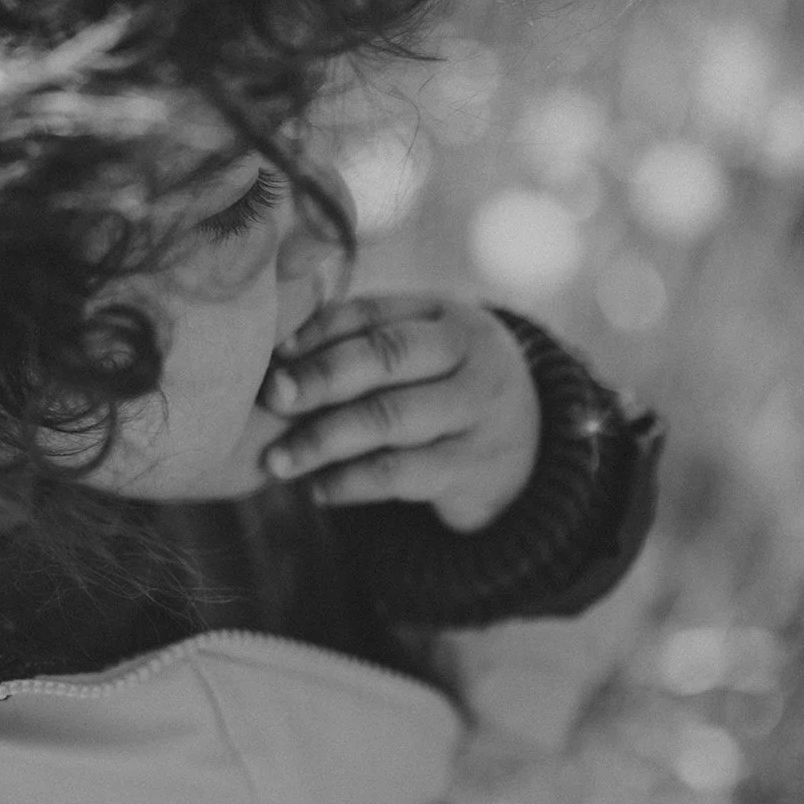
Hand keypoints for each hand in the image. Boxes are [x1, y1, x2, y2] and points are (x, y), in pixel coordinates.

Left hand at [258, 296, 540, 533]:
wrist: (532, 449)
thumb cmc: (445, 391)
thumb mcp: (424, 352)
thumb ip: (362, 342)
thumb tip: (276, 352)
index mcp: (447, 315)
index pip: (374, 313)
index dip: (318, 331)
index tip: (273, 354)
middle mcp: (472, 354)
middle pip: (387, 356)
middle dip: (321, 377)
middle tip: (271, 398)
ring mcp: (480, 411)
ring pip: (391, 418)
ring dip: (324, 439)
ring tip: (278, 461)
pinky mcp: (475, 467)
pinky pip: (402, 473)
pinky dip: (352, 482)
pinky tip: (318, 490)